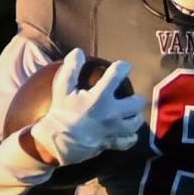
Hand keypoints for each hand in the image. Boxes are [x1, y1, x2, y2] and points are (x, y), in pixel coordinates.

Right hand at [30, 49, 142, 165]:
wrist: (56, 141)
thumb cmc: (60, 113)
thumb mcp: (61, 88)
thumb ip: (71, 68)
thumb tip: (78, 52)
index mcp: (100, 97)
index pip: (118, 75)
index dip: (123, 67)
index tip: (124, 66)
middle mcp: (112, 113)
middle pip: (137, 102)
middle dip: (135, 97)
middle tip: (129, 97)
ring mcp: (114, 130)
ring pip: (136, 122)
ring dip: (135, 116)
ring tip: (129, 113)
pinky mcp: (113, 142)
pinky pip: (130, 140)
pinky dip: (130, 136)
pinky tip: (126, 131)